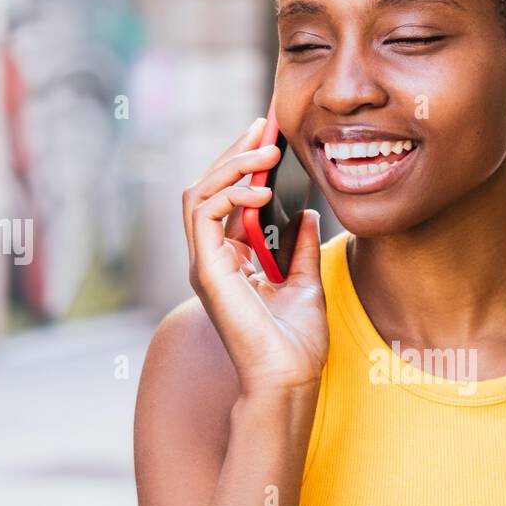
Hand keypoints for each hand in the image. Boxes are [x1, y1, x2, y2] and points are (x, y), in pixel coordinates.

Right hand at [183, 117, 328, 398]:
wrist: (290, 378)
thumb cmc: (297, 344)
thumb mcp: (306, 282)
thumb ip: (300, 248)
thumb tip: (306, 214)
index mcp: (232, 260)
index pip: (228, 198)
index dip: (245, 163)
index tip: (270, 134)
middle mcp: (213, 259)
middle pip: (209, 187)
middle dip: (235, 152)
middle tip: (264, 126)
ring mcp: (206, 264)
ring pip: (199, 193)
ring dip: (231, 164)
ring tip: (265, 149)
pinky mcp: (207, 270)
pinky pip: (204, 214)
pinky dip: (228, 193)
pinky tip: (260, 187)